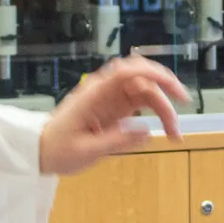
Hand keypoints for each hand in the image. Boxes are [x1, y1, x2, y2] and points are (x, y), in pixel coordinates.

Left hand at [39, 56, 187, 175]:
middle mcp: (105, 90)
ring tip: (174, 134)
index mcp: (95, 93)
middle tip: (182, 112)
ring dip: (164, 108)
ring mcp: (111, 97)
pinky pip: (142, 102)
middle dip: (166, 91)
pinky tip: (164, 129)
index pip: (127, 71)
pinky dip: (156, 113)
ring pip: (146, 91)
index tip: (173, 91)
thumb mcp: (86, 151)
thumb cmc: (58, 149)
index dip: (153, 74)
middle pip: (143, 79)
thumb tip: (147, 132)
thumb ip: (116, 141)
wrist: (41, 150)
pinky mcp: (115, 107)